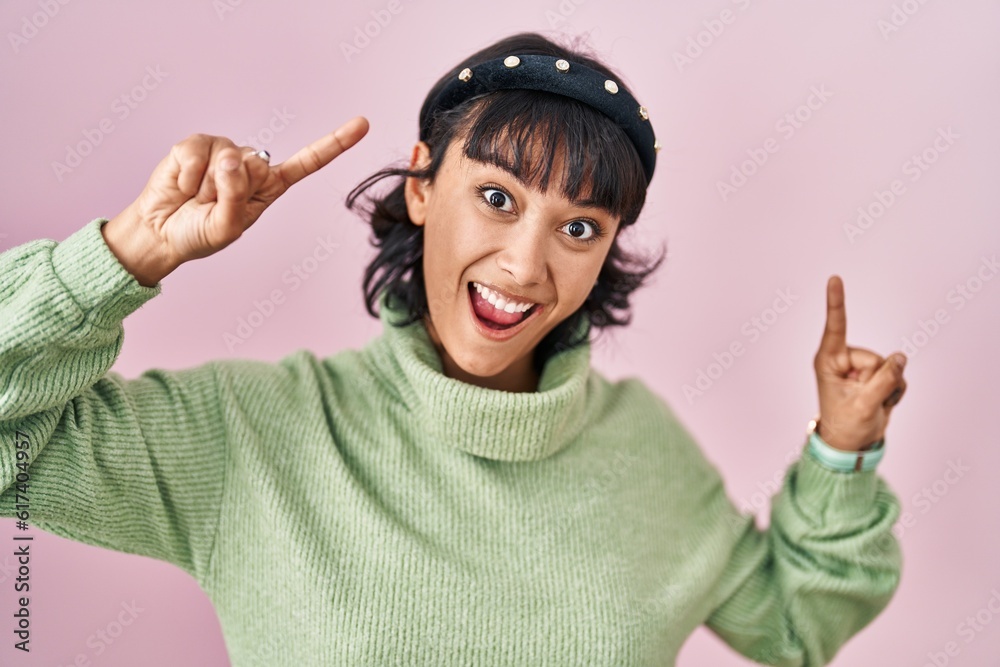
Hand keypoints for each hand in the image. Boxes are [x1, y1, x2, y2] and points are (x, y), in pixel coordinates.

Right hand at [106, 116, 368, 283]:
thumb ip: (236, 197)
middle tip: (212, 205)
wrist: (160, 233)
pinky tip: (182, 186)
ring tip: (195, 197)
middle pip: (256, 164)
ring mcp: (225, 152)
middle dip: (230, 188)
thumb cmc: (199, 234)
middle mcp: (251, 166)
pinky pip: (197, 151)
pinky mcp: (198, 144)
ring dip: (206, 185)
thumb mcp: (227, 227)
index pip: (307, 163)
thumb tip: (232, 159)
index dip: (334, 143)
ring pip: (226, 157)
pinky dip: (187, 174)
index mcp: (270, 187)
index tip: (363, 123)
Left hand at [813, 275, 907, 451]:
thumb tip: (900, 357)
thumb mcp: (863, 406)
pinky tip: (882, 401)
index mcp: (828, 361)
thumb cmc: (846, 424)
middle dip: (879, 381)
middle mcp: (844, 357)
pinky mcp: (876, 372)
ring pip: (891, 366)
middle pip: (877, 358)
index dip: (837, 302)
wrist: (852, 442)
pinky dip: (895, 391)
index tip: (834, 278)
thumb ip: (883, 381)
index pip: (835, 327)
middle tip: (863, 401)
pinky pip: (898, 375)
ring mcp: (861, 364)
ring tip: (870, 402)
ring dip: (888, 388)